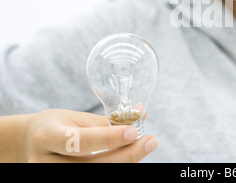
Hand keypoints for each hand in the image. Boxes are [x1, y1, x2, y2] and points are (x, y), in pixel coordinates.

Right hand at [18, 109, 157, 161]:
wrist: (30, 143)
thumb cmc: (57, 126)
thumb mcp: (75, 118)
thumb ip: (106, 120)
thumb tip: (141, 113)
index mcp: (47, 136)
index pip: (80, 141)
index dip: (108, 138)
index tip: (134, 132)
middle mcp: (45, 162)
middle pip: (92, 165)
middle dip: (126, 155)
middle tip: (151, 142)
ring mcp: (48, 175)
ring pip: (96, 174)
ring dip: (125, 161)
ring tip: (143, 147)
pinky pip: (93, 178)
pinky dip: (116, 167)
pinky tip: (129, 157)